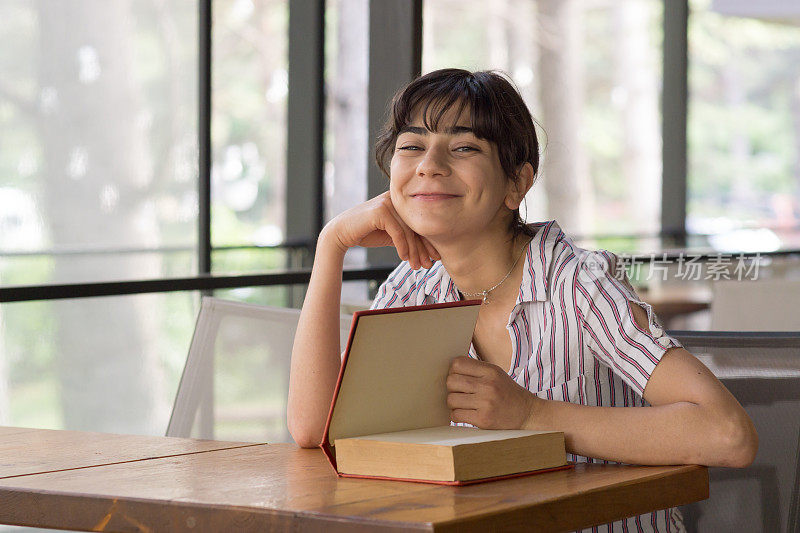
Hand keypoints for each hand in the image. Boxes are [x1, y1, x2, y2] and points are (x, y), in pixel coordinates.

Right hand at [323, 191, 439, 269]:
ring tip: (417, 266)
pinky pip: (397, 232)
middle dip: (423, 248)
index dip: (427, 241)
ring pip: (408, 231)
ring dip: (414, 251)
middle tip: (429, 264)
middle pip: (415, 226)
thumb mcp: (390, 234)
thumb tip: (428, 249)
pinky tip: (404, 258)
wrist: (341, 233)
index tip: (435, 257)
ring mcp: (388, 202)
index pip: (418, 223)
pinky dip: (402, 247)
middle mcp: (395, 198)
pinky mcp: (381, 210)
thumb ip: (406, 236)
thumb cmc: (366, 233)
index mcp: (400, 201)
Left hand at [446, 356, 536, 428]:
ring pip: (451, 399)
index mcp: (491, 371)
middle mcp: (488, 385)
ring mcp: (486, 403)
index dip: (453, 371)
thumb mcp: (496, 374)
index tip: (457, 377)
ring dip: (453, 403)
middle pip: (451, 381)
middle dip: (451, 388)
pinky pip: (456, 415)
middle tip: (458, 392)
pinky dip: (456, 415)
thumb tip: (450, 369)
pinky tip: (465, 414)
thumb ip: (476, 370)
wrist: (528, 413)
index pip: (458, 364)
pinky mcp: (483, 419)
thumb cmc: (507, 393)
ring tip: (462, 404)